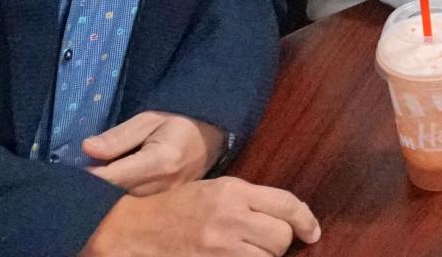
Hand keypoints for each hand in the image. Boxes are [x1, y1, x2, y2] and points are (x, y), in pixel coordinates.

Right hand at [80, 175, 320, 256]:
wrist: (130, 229)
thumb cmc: (174, 209)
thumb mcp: (213, 190)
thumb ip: (248, 200)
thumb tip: (287, 217)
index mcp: (232, 191)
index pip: (287, 204)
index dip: (306, 220)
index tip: (312, 232)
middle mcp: (229, 218)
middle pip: (281, 237)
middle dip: (278, 243)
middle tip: (264, 244)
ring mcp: (219, 248)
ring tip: (246, 253)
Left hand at [84, 111, 225, 195]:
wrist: (211, 137)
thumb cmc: (178, 123)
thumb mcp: (148, 120)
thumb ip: (118, 137)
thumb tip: (86, 148)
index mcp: (160, 161)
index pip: (113, 177)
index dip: (89, 177)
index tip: (72, 171)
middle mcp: (164, 186)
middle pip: (117, 196)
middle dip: (95, 187)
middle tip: (83, 174)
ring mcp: (167, 200)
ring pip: (124, 205)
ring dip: (108, 194)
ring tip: (99, 178)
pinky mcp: (167, 207)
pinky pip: (136, 208)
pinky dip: (121, 199)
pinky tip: (116, 187)